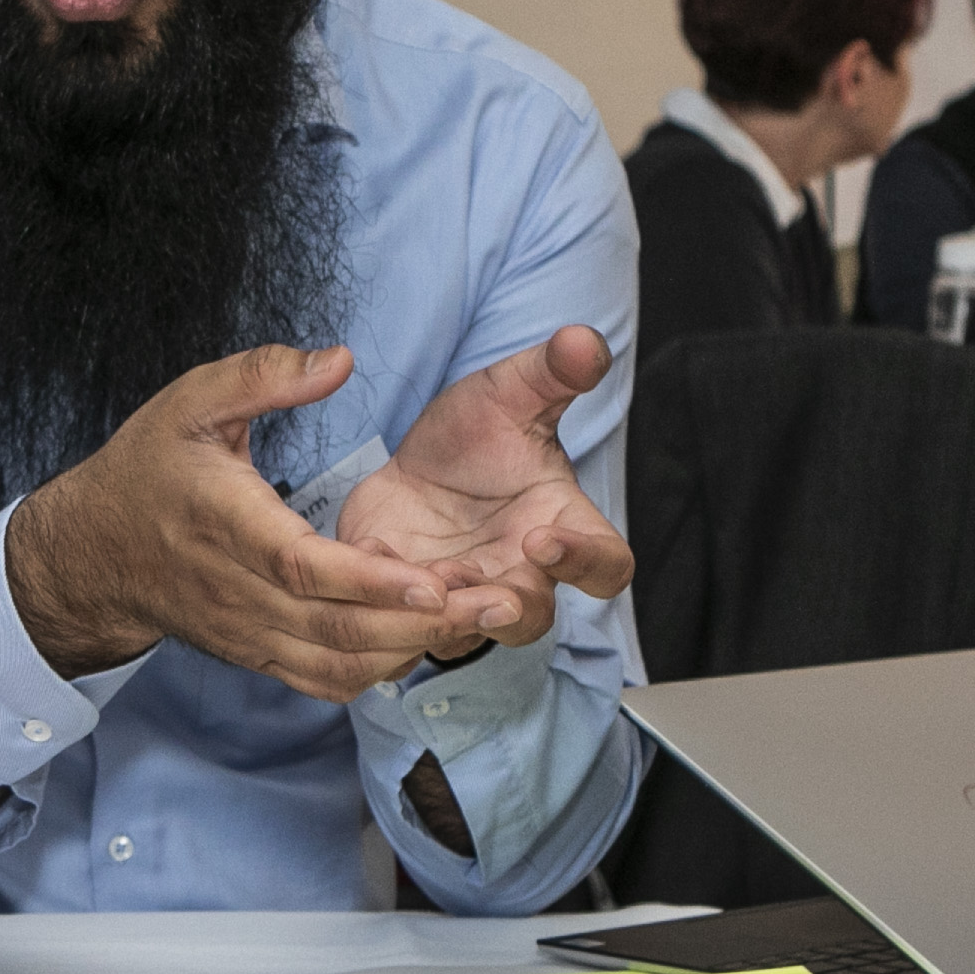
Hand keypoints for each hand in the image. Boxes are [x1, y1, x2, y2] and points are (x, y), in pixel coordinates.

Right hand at [6, 343, 502, 697]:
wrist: (91, 553)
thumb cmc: (148, 468)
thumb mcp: (190, 401)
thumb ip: (263, 374)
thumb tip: (340, 359)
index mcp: (226, 525)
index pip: (302, 567)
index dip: (369, 580)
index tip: (433, 580)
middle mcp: (238, 592)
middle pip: (335, 628)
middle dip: (418, 623)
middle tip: (493, 602)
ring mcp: (247, 633)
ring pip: (337, 664)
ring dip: (407, 650)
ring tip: (473, 620)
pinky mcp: (255, 655)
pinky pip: (322, 681)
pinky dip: (375, 672)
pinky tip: (417, 642)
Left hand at [333, 325, 634, 652]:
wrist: (417, 460)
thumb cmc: (481, 435)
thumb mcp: (511, 393)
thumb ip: (553, 372)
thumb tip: (586, 342)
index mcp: (562, 527)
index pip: (606, 566)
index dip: (584, 562)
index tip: (543, 537)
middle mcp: (518, 574)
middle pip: (532, 618)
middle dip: (507, 608)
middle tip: (481, 591)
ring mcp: (462, 594)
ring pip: (464, 632)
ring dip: (445, 616)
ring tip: (424, 586)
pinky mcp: (404, 599)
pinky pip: (398, 619)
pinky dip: (384, 597)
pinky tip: (368, 560)